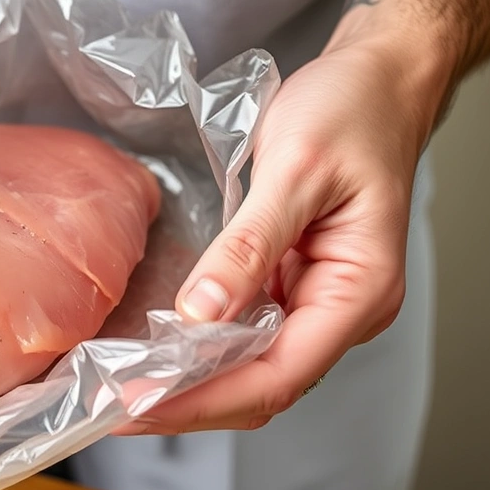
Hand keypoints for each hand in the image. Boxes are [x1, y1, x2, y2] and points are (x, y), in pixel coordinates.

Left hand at [113, 33, 448, 435]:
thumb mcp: (296, 169)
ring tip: (125, 390)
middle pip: (263, 386)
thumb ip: (249, 245)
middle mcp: (343, 310)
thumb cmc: (351, 113)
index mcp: (359, 291)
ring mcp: (318, 301)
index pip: (278, 375)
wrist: (375, 82)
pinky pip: (246, 334)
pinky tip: (158, 351)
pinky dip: (202, 350)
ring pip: (252, 368)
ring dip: (191, 384)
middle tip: (114, 407)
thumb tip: (201, 313)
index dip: (204, 399)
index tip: (140, 404)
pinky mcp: (293, 285)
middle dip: (189, 403)